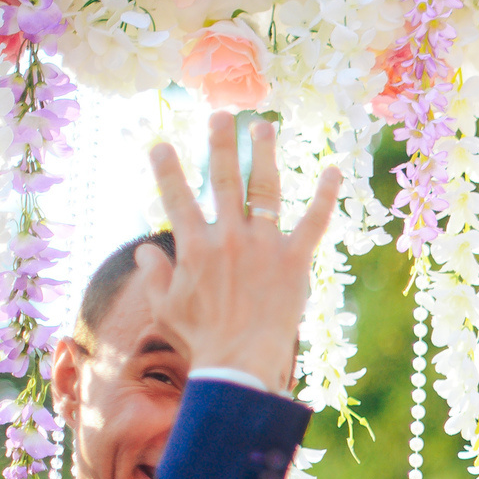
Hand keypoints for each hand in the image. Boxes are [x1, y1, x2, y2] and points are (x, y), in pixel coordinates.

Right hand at [142, 113, 339, 387]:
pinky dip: (325, 195)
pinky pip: (314, 221)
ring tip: (264, 125)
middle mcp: (230, 237)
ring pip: (266, 189)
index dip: (168, 169)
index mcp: (196, 245)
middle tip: (222, 115)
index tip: (160, 144)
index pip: (177, 197)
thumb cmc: (201, 338)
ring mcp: (265, 246)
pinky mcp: (296, 260)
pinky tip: (333, 170)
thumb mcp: (166, 306)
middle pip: (225, 179)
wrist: (240, 362)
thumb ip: (155, 274)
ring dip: (265, 153)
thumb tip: (145, 250)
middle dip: (222, 144)